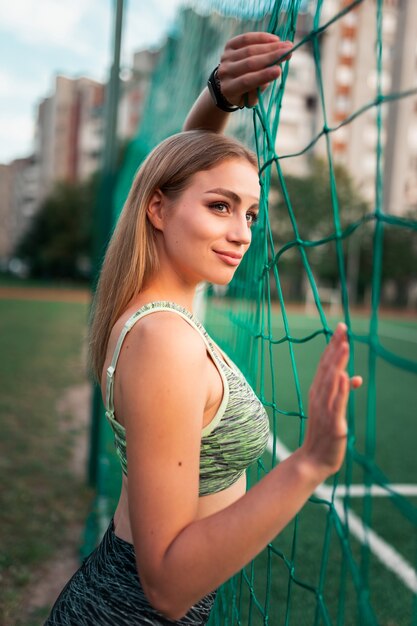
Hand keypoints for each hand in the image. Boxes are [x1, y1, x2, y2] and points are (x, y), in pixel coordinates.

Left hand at [217, 32, 292, 107]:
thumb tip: (273, 70)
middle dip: (271, 57)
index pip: (246, 81)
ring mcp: (225, 58)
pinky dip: (261, 37)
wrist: (226, 83)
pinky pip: (246, 38)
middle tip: (289, 52)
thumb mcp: (250, 99)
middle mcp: (224, 72)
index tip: (279, 71)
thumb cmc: (243, 93)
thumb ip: (259, 89)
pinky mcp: (229, 46)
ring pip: (250, 50)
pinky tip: (275, 39)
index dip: (263, 75)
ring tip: (287, 45)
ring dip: (270, 47)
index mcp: (228, 89)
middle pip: (250, 63)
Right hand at [301, 323, 361, 479]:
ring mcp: (325, 409)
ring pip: (331, 382)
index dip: (333, 345)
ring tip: (345, 346)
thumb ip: (341, 391)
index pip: (325, 363)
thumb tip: (353, 377)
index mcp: (318, 391)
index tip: (340, 328)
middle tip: (342, 328)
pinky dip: (340, 390)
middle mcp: (319, 396)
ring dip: (338, 363)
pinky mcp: (333, 423)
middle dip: (335, 347)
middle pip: (327, 367)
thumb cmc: (324, 433)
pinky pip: (336, 404)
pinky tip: (344, 376)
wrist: (313, 459)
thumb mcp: (333, 409)